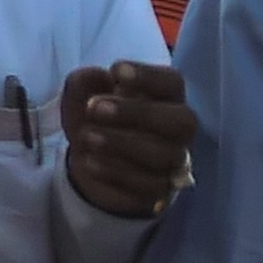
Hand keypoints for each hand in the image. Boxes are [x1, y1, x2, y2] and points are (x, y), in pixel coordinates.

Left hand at [61, 61, 196, 215]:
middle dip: (137, 113)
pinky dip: (116, 172)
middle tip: (94, 107)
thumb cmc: (96, 118)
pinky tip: (90, 162)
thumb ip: (85, 82)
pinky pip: (148, 185)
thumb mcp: (82, 95)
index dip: (149, 76)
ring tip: (86, 136)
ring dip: (121, 144)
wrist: (90, 160)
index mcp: (165, 96)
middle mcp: (178, 129)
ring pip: (163, 155)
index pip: (172, 82)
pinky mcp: (160, 191)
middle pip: (181, 121)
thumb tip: (97, 76)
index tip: (116, 71)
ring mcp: (174, 162)